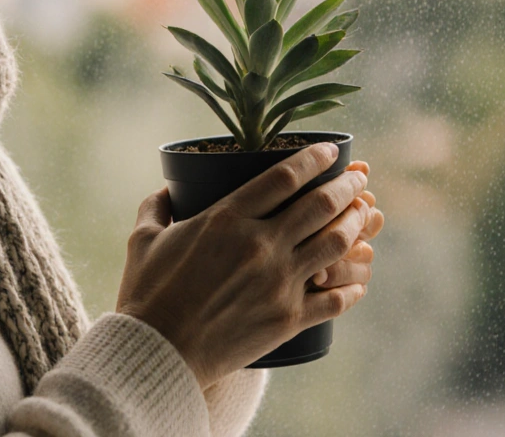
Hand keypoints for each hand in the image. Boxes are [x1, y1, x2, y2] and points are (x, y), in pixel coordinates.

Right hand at [116, 143, 373, 388]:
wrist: (155, 354)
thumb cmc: (145, 296)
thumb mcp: (142, 240)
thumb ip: (156, 207)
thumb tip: (165, 191)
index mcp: (226, 218)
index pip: (285, 176)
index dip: (315, 158)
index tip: (331, 151)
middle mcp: (260, 245)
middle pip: (321, 204)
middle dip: (347, 185)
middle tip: (360, 178)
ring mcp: (278, 282)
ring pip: (335, 244)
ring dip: (355, 225)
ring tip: (362, 216)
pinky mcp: (288, 319)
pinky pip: (335, 298)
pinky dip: (353, 285)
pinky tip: (359, 279)